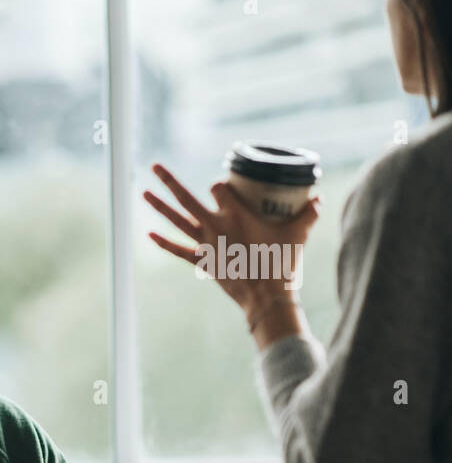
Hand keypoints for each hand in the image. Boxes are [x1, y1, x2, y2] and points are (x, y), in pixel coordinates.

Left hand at [144, 163, 321, 325]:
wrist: (266, 296)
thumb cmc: (282, 263)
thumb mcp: (298, 234)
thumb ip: (308, 213)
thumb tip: (318, 198)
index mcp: (236, 213)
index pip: (218, 188)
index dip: (220, 185)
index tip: (226, 188)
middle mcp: (215, 225)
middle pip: (186, 198)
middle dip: (169, 181)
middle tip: (153, 166)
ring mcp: (205, 244)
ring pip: (176, 221)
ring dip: (158, 207)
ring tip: (143, 192)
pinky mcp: (202, 262)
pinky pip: (178, 250)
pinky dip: (164, 243)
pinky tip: (149, 235)